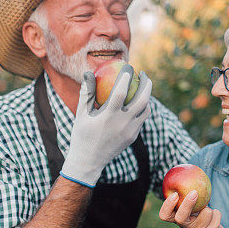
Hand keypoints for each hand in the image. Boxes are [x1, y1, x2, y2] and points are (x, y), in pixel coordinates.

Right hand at [60, 66, 151, 186]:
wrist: (89, 161)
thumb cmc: (82, 134)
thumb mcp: (81, 114)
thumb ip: (86, 93)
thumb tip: (88, 73)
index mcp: (108, 116)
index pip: (121, 91)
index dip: (126, 77)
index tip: (128, 66)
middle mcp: (123, 123)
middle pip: (142, 99)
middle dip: (146, 84)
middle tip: (143, 74)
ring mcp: (130, 131)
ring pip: (146, 110)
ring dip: (147, 96)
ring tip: (142, 87)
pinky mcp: (133, 137)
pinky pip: (141, 120)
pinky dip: (141, 109)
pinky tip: (137, 103)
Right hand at [159, 190, 225, 227]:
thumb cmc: (200, 215)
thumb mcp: (193, 205)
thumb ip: (188, 194)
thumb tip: (189, 170)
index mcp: (177, 219)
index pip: (165, 215)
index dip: (167, 206)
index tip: (175, 194)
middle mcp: (184, 227)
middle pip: (180, 218)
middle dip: (187, 204)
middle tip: (194, 192)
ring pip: (205, 214)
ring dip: (209, 209)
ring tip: (208, 212)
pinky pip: (216, 216)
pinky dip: (217, 213)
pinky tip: (215, 217)